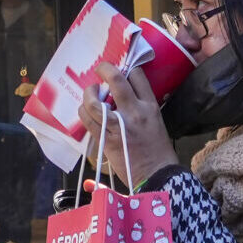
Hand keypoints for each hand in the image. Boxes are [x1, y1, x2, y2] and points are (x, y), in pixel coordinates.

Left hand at [78, 69, 177, 185]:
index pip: (137, 75)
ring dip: (88, 94)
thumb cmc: (159, 150)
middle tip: (100, 69)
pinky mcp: (106, 140)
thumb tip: (123, 96)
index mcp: (150, 106)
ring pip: (94, 102)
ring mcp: (119, 126)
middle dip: (105, 69)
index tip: (121, 70)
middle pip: (116, 80)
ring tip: (90, 94)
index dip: (127, 67)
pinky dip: (83, 112)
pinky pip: (88, 120)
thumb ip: (141, 106)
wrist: (157, 175)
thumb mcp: (156, 121)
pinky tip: (85, 111)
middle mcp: (134, 112)